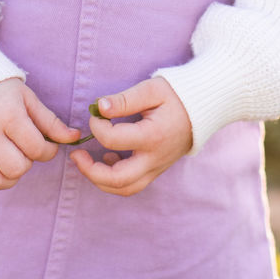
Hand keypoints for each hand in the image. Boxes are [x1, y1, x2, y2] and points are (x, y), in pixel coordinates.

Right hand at [0, 78, 79, 190]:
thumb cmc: (2, 92)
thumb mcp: (28, 99)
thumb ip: (51, 122)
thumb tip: (75, 138)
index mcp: (8, 115)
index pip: (36, 148)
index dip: (49, 151)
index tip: (47, 145)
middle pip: (16, 168)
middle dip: (28, 163)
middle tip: (26, 151)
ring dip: (10, 177)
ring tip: (13, 161)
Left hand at [69, 76, 192, 196]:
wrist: (203, 109)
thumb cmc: (176, 95)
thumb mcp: (152, 89)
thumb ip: (125, 99)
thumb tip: (99, 107)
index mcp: (152, 136)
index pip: (113, 140)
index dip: (96, 127)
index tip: (94, 114)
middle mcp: (154, 159)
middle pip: (118, 180)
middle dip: (90, 171)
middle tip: (76, 155)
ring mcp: (156, 168)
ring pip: (125, 189)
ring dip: (101, 180)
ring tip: (86, 162)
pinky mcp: (156, 170)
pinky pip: (132, 185)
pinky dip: (114, 180)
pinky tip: (107, 160)